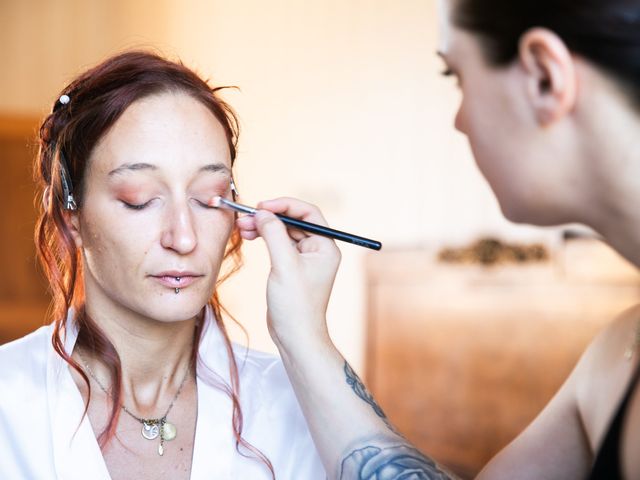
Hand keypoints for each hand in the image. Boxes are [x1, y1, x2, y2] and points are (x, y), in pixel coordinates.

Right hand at [235, 197, 340, 348]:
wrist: (294, 336)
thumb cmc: (296, 305)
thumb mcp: (284, 265)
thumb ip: (274, 235)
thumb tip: (263, 213)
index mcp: (325, 247)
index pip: (307, 213)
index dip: (284, 205)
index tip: (262, 206)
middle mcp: (318, 250)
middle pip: (293, 221)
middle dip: (269, 217)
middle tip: (246, 218)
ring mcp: (304, 259)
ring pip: (283, 232)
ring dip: (264, 227)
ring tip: (242, 228)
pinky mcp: (292, 268)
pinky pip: (278, 244)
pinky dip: (264, 238)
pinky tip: (250, 237)